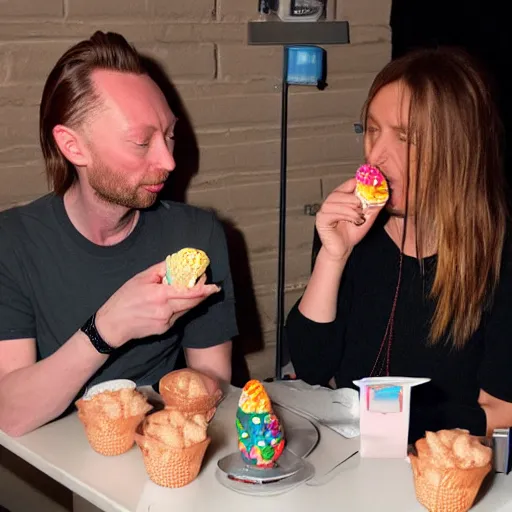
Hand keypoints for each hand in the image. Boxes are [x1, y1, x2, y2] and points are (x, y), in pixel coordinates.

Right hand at [95, 262, 219, 346]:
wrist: (113, 325)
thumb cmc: (124, 298)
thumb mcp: (141, 278)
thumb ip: (160, 269)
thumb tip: (175, 262)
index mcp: (160, 295)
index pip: (188, 292)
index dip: (204, 289)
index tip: (214, 286)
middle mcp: (166, 310)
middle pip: (192, 302)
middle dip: (202, 294)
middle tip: (209, 285)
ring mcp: (166, 322)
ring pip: (186, 309)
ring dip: (192, 300)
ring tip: (192, 290)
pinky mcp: (165, 329)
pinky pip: (178, 316)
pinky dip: (180, 308)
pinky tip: (173, 302)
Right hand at [316, 178, 383, 261]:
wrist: (343, 249)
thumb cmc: (351, 233)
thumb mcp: (367, 217)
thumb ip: (373, 206)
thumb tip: (383, 195)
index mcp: (341, 198)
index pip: (348, 184)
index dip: (359, 184)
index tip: (369, 188)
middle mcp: (331, 201)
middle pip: (341, 191)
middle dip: (354, 199)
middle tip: (363, 208)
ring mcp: (324, 210)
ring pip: (336, 201)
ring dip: (351, 209)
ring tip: (359, 217)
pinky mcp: (321, 219)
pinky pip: (331, 212)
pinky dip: (345, 215)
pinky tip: (353, 221)